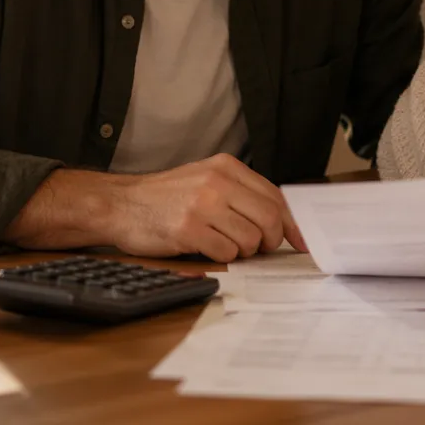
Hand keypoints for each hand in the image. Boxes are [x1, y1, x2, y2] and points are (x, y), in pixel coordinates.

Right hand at [105, 153, 306, 262]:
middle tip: (259, 248)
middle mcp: (218, 182)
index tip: (302, 241)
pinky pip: (226, 253)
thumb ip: (241, 193)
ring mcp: (203, 205)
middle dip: (270, 241)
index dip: (292, 223)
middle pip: (270, 219)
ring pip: (250, 240)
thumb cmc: (167, 197)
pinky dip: (222, 257)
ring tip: (222, 243)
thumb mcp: (206, 180)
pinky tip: (206, 248)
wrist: (121, 204)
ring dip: (242, 251)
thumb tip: (281, 221)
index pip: (275, 196)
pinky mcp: (189, 229)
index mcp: (226, 167)